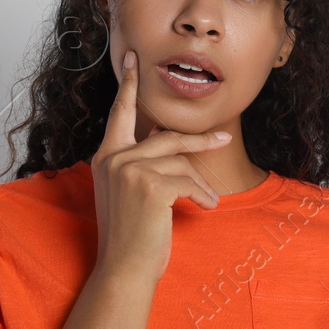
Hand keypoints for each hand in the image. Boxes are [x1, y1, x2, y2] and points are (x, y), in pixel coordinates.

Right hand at [90, 50, 230, 281]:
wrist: (124, 270)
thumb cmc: (132, 236)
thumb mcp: (131, 193)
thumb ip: (142, 163)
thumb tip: (169, 140)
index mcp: (105, 156)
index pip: (120, 113)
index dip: (130, 85)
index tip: (134, 58)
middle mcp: (112, 158)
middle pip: (167, 137)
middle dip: (200, 140)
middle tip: (223, 136)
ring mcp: (128, 170)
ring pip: (181, 161)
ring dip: (201, 183)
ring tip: (208, 201)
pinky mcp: (149, 185)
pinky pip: (187, 180)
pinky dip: (202, 195)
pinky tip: (205, 208)